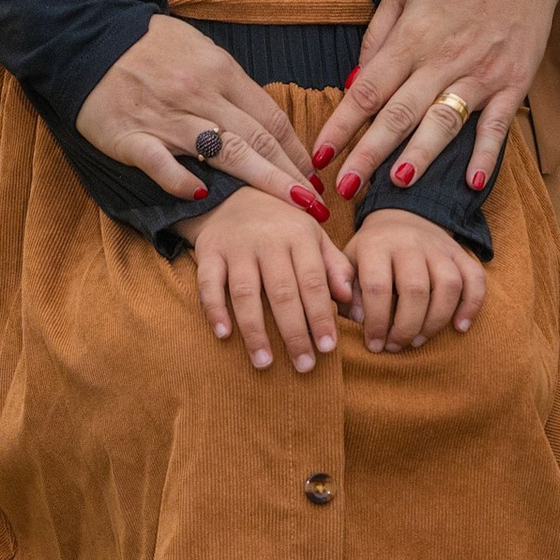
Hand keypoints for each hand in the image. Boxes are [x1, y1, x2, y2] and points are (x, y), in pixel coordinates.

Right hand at [76, 13, 321, 210]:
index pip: (269, 118)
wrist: (89, 38)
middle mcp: (200, 95)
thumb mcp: (199, 49)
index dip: (296, 150)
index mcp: (220, 72)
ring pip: (224, 152)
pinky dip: (181, 180)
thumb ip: (228, 82)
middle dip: (292, 174)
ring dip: (262, 181)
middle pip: (257, 139)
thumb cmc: (149, 45)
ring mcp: (167, 117)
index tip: (314, 176)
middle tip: (317, 204)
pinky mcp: (132, 137)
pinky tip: (199, 195)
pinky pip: (160, 162)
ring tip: (290, 206)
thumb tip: (259, 115)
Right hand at [194, 192, 358, 373]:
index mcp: (299, 235)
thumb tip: (349, 299)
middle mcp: (268, 239)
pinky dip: (215, 309)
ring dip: (256, 331)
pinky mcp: (209, 251)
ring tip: (265, 363)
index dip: (320, 317)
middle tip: (304, 367)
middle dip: (294, 333)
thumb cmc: (283, 224)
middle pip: (283, 292)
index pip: (313, 282)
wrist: (236, 192)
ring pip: (246, 293)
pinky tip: (224, 335)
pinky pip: (210, 283)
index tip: (328, 348)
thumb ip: (334, 266)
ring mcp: (237, 245)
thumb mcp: (314, 236)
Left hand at [319, 0, 559, 204]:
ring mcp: (481, 72)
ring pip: (443, 123)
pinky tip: (473, 184)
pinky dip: (485, 155)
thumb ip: (378, 34)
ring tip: (396, 187)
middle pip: (399, 114)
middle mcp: (444, 58)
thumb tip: (355, 81)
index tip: (320, 154)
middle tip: (344, 189)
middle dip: (368, 155)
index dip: (342, 125)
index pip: (368, 89)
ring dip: (419, 157)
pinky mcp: (513, 81)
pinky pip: (497, 126)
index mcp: (413, 34)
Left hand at [348, 207, 483, 351]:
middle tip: (396, 346)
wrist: (402, 215)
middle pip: (416, 289)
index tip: (374, 345)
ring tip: (419, 340)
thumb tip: (355, 318)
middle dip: (406, 327)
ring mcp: (439, 246)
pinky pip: (475, 278)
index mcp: (377, 244)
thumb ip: (344, 286)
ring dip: (436, 321)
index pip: (377, 286)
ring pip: (448, 285)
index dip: (376, 321)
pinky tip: (459, 327)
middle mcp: (410, 242)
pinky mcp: (460, 252)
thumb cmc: (372, 251)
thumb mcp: (349, 260)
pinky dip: (471, 306)